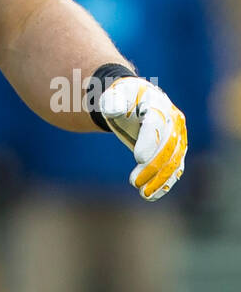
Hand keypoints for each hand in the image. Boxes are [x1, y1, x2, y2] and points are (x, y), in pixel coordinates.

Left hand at [99, 76, 186, 201]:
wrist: (137, 101)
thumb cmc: (122, 99)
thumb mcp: (114, 96)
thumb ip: (113, 102)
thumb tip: (113, 109)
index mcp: (157, 104)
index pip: (156, 124)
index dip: (149, 141)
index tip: (138, 159)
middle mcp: (174, 121)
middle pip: (167, 146)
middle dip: (152, 166)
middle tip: (134, 182)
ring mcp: (178, 137)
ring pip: (174, 161)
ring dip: (160, 179)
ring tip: (143, 194)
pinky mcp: (177, 151)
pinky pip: (175, 169)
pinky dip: (166, 183)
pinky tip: (152, 196)